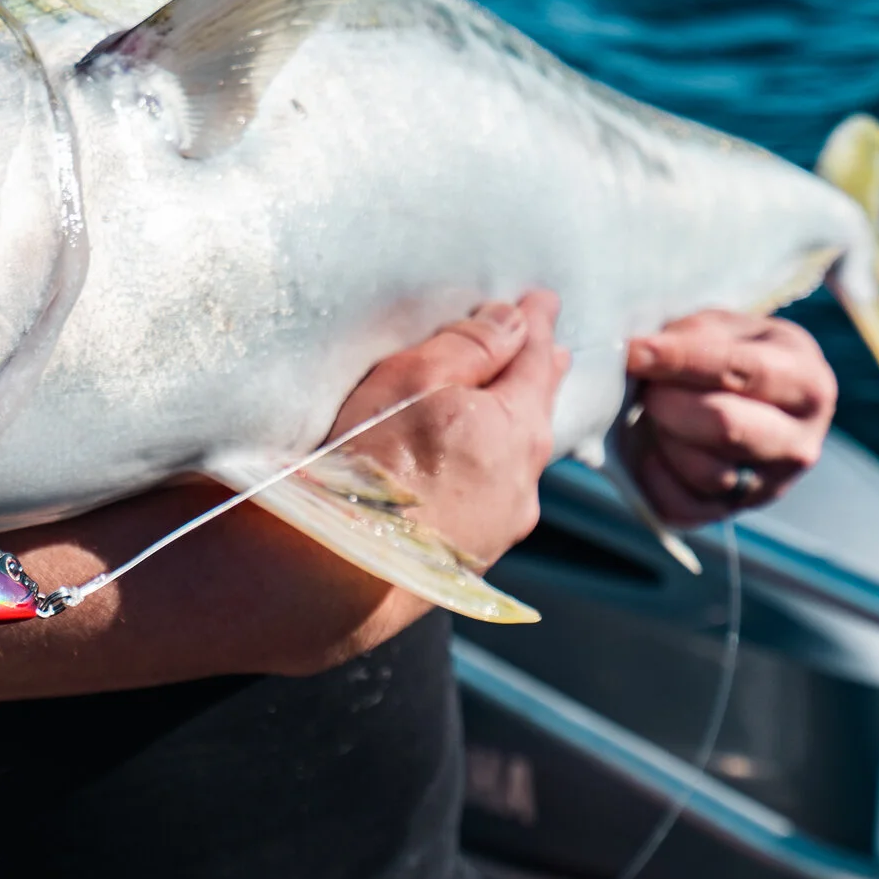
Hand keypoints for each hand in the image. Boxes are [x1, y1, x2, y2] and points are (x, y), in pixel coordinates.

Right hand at [324, 290, 568, 574]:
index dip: (534, 323)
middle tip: (544, 346)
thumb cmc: (364, 470)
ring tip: (513, 402)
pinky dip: (494, 466)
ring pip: (521, 458)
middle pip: (537, 411)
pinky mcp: (475, 558)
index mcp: (513, 426)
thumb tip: (512, 321)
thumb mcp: (409, 381)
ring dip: (517, 423)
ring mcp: (503, 524)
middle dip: (538, 373)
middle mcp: (523, 479)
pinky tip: (476, 464)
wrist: (334, 577)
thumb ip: (468, 347)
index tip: (543, 300)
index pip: (534, 358)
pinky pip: (497, 495)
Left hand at [626, 310, 835, 524]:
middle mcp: (800, 443)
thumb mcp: (722, 327)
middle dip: (671, 402)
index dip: (680, 361)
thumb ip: (688, 337)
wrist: (747, 402)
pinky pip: (680, 505)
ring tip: (661, 413)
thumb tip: (637, 355)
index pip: (742, 372)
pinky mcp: (732, 512)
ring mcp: (771, 486)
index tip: (634, 352)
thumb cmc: (731, 354)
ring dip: (664, 437)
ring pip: (704, 471)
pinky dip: (654, 474)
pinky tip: (655, 445)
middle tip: (651, 388)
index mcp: (807, 383)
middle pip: (726, 427)